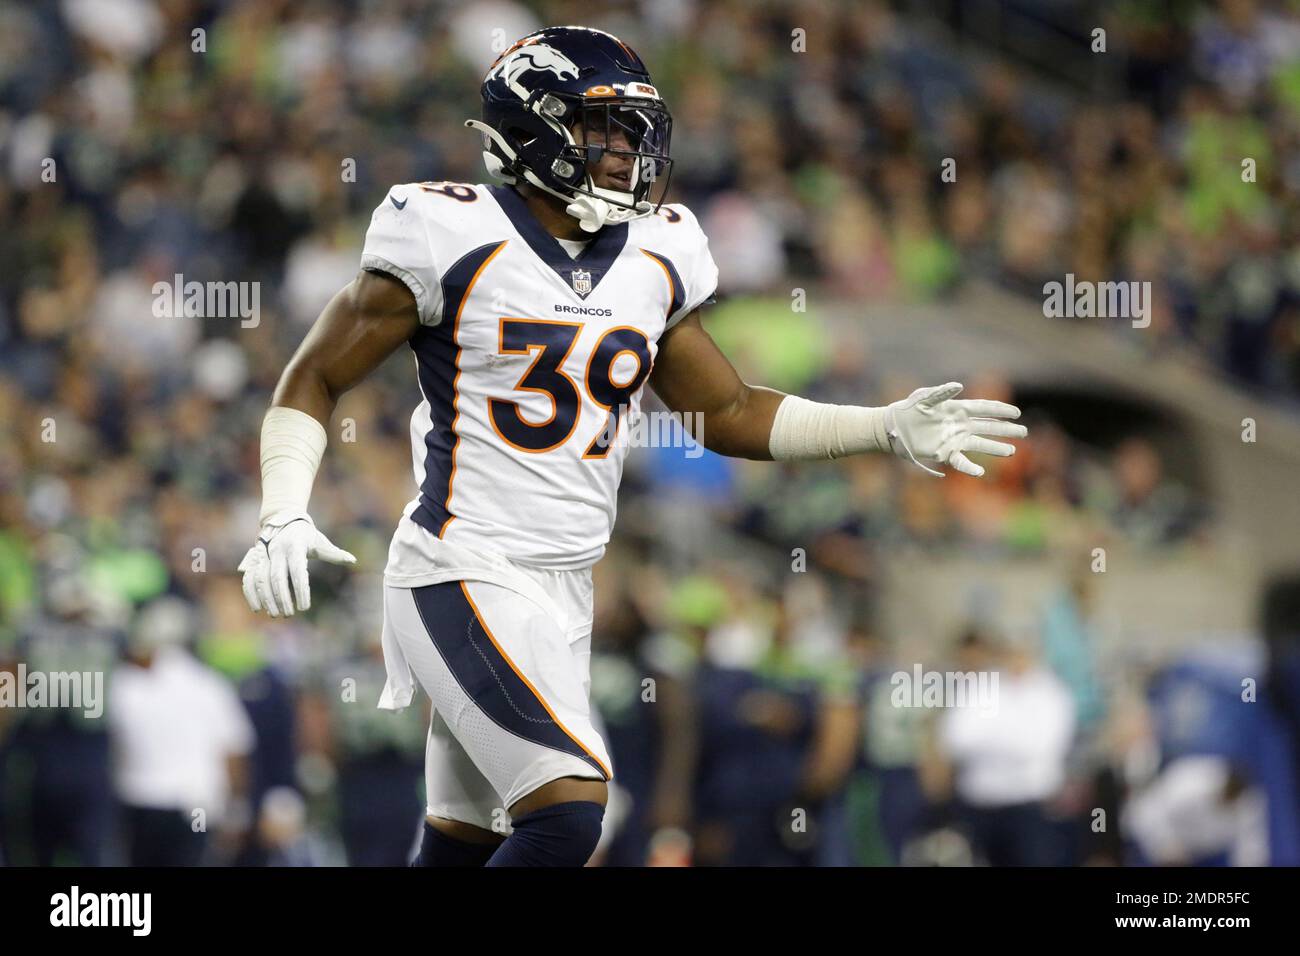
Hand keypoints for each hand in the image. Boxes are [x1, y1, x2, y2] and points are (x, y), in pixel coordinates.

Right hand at [237, 513, 355, 616]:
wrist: (284, 521)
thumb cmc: (306, 535)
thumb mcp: (320, 542)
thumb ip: (334, 553)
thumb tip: (352, 560)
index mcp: (295, 546)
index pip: (297, 571)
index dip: (300, 590)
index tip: (304, 607)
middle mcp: (277, 551)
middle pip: (277, 578)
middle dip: (282, 598)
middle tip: (288, 614)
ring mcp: (263, 555)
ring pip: (261, 579)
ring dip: (267, 598)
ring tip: (275, 614)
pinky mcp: (254, 560)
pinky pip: (249, 578)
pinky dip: (251, 593)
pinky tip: (258, 608)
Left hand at [884, 382, 1026, 477]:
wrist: (894, 427)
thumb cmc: (909, 409)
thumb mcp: (924, 398)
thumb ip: (941, 392)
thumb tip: (958, 386)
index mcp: (957, 409)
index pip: (984, 409)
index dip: (1000, 410)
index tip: (1017, 413)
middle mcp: (960, 425)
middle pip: (988, 427)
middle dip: (1006, 429)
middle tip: (1024, 432)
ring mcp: (954, 439)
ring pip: (980, 444)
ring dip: (996, 448)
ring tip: (1012, 451)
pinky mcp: (945, 453)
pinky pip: (961, 461)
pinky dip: (970, 468)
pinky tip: (980, 473)